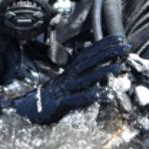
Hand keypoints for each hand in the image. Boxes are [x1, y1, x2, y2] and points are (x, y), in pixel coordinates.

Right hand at [4, 35, 129, 124]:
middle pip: (88, 62)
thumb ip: (79, 76)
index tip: (118, 38)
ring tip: (118, 66)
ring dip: (102, 72)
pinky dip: (89, 96)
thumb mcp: (65, 83)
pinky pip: (77, 99)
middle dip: (106, 53)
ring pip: (85, 79)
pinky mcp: (61, 104)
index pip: (87, 55)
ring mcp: (64, 90)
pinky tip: (102, 93)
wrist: (25, 109)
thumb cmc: (48, 98)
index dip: (102, 46)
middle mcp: (67, 78)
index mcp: (69, 72)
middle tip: (123, 46)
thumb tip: (97, 68)